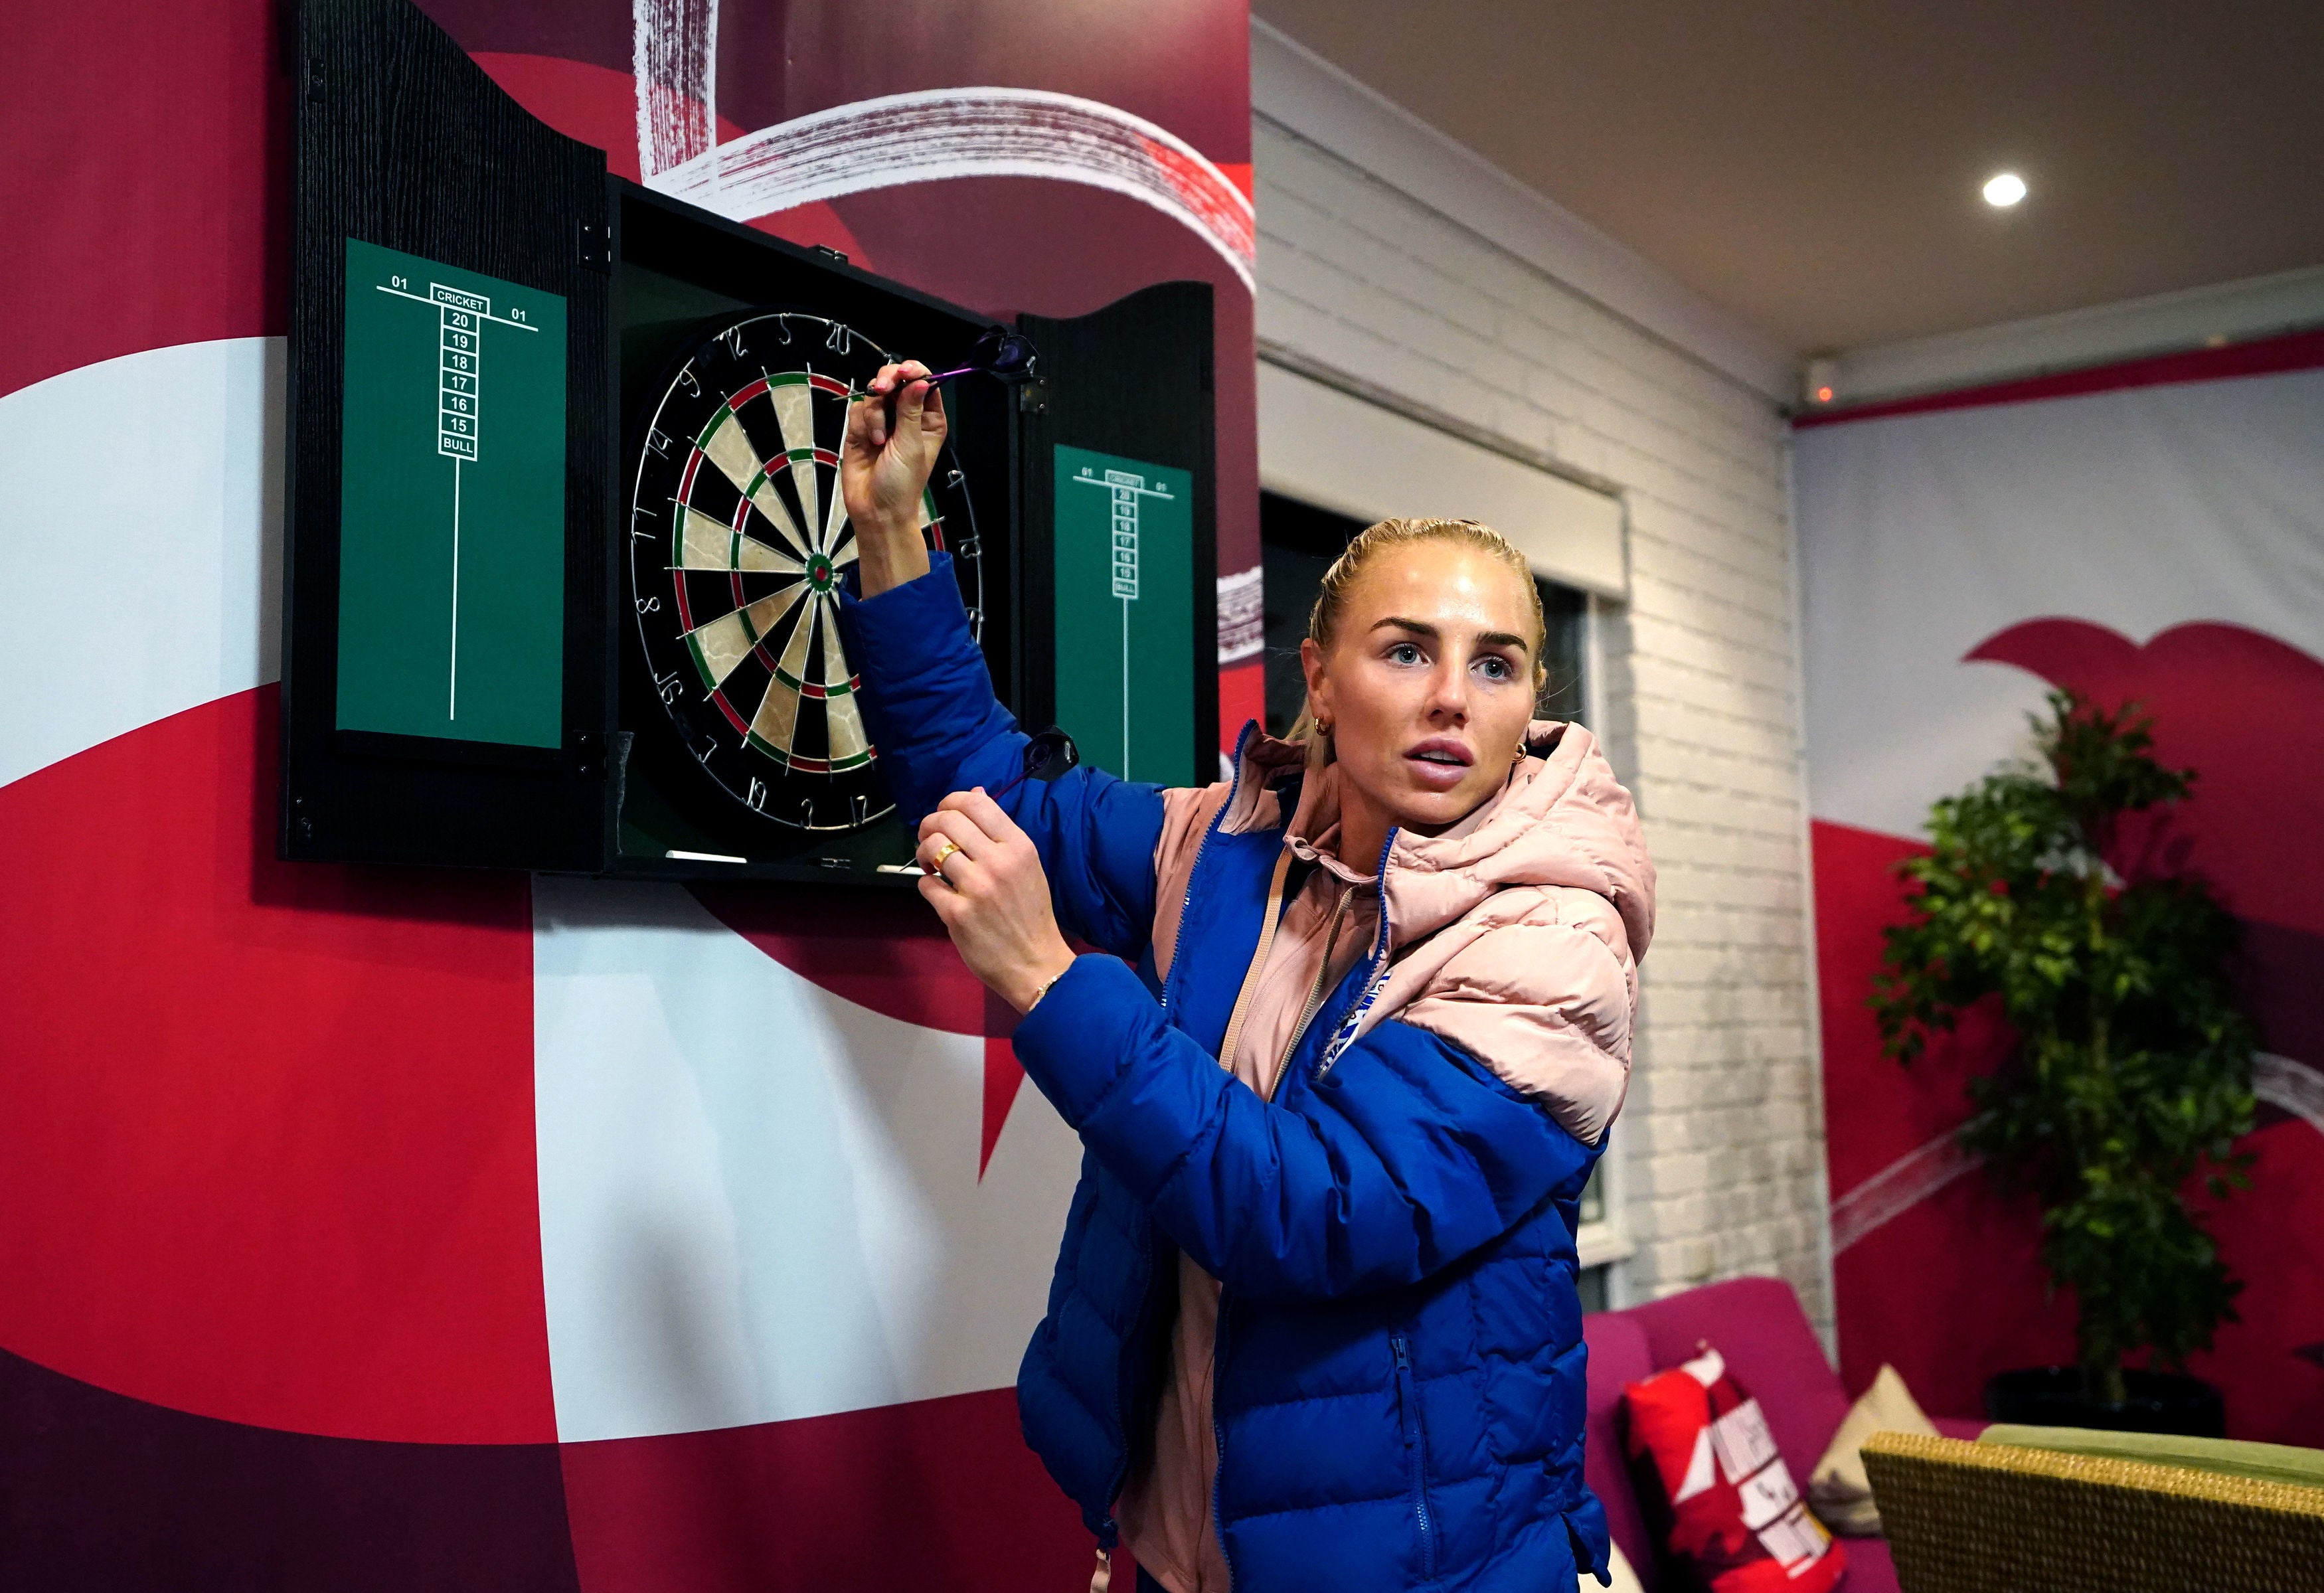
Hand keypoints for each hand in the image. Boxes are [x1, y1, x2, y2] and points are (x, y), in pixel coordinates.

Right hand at [841, 359, 944, 595]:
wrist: (876, 510)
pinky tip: (868, 442)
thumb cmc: (902, 485)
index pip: (924, 383)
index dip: (914, 372)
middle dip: (887, 381)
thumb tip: (919, 381)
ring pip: (874, 394)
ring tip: (879, 440)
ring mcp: (883, 421)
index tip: (905, 372)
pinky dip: (861, 424)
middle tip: (882, 389)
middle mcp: (907, 416)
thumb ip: (911, 410)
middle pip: (896, 380)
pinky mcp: (862, 428)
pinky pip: (858, 409)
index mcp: (929, 420)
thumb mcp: (911, 445)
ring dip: (874, 414)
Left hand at [915, 788, 1076, 1013]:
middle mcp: (998, 862)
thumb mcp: (1025, 865)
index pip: (976, 803)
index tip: (945, 814)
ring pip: (932, 847)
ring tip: (932, 865)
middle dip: (930, 825)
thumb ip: (999, 833)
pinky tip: (939, 891)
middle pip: (947, 820)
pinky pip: (926, 885)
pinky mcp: (957, 914)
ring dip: (924, 853)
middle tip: (930, 839)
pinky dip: (927, 884)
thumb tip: (975, 793)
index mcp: (1019, 847)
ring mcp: (976, 888)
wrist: (1036, 963)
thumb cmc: (1031, 914)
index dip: (951, 801)